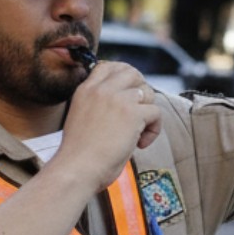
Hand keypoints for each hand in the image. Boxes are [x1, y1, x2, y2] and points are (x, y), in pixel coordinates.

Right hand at [56, 60, 161, 191]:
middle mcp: (102, 90)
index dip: (124, 77)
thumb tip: (123, 105)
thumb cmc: (78, 154)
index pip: (109, 66)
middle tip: (139, 113)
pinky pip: (156, 112)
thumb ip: (97, 105)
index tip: (128, 97)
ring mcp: (118, 99)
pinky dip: (154, 130)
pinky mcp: (133, 114)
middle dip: (141, 91)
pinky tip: (140, 144)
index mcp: (86, 89)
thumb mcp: (81, 117)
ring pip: (148, 93)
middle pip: (132, 73)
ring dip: (148, 114)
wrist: (77, 168)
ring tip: (138, 134)